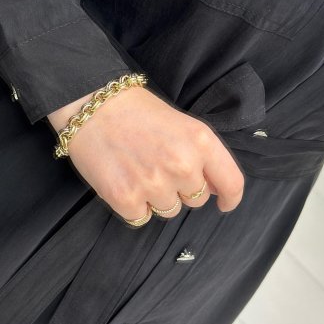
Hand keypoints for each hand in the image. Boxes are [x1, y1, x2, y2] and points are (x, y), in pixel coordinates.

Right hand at [46, 86, 246, 221]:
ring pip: (169, 210)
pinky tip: (123, 180)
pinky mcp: (126, 198)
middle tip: (158, 166)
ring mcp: (154, 184)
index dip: (231, 198)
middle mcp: (182, 165)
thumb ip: (202, 155)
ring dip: (156, 197)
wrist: (91, 106)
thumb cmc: (135, 111)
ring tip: (137, 170)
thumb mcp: (181, 124)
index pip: (232, 183)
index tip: (224, 203)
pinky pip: (141, 217)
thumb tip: (217, 189)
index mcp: (201, 142)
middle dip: (182, 189)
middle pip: (197, 200)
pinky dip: (132, 205)